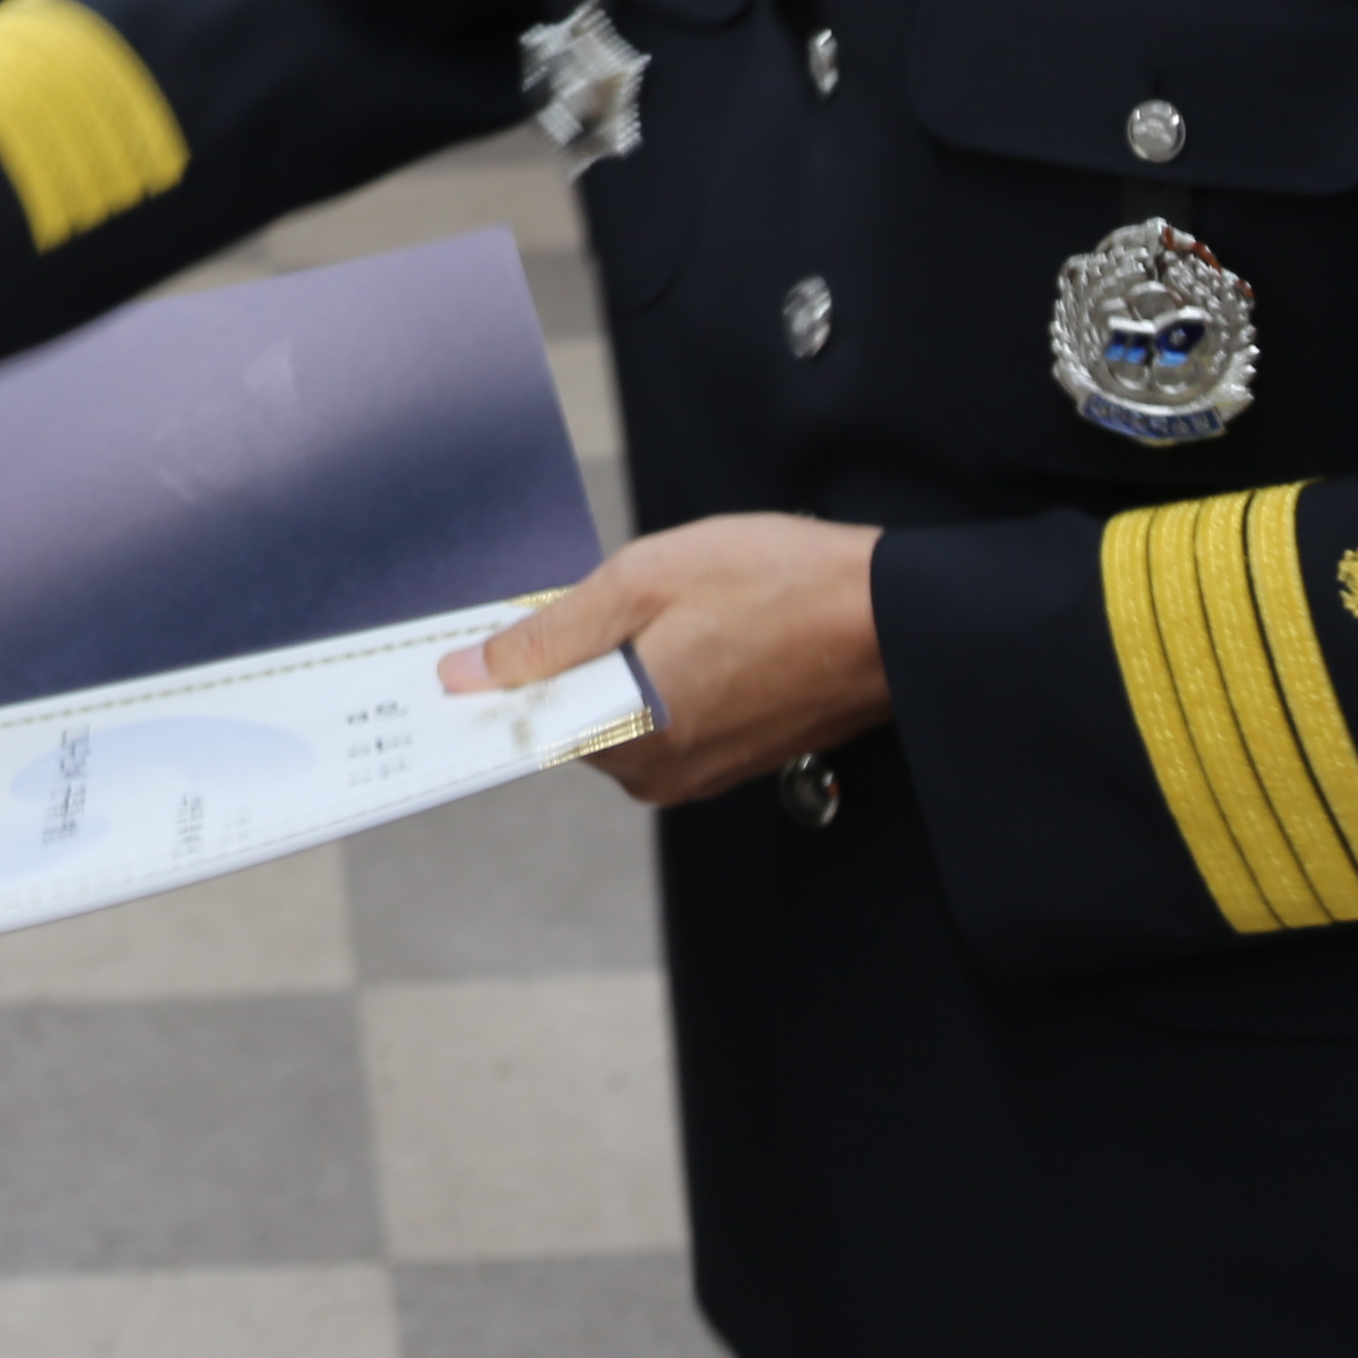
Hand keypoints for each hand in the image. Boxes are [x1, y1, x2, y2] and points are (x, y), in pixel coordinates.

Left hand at [441, 514, 886, 806]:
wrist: (892, 614)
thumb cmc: (780, 585)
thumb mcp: (642, 583)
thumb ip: (546, 636)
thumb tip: (466, 674)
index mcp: (625, 739)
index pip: (524, 720)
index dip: (503, 671)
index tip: (484, 642)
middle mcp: (657, 775)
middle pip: (571, 712)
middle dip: (580, 653)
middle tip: (633, 595)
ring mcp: (698, 773)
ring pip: (620, 710)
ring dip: (627, 660)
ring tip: (689, 609)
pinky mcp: (732, 760)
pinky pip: (668, 716)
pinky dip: (668, 672)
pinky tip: (711, 629)